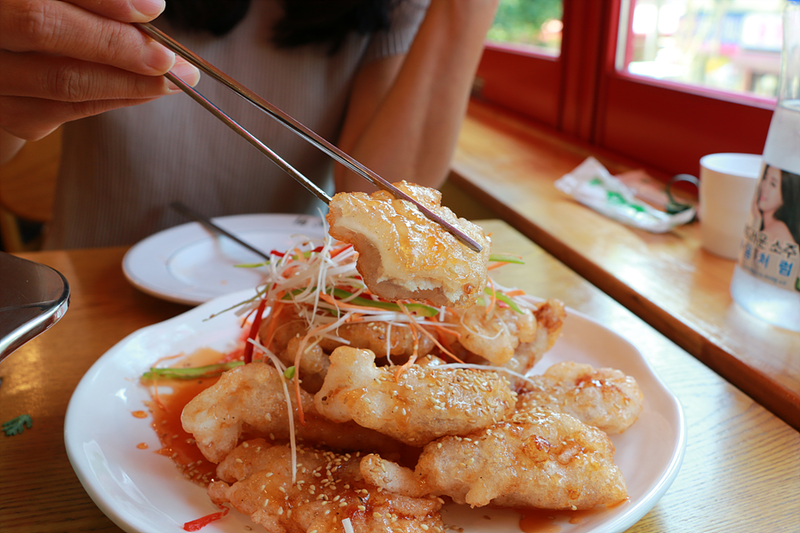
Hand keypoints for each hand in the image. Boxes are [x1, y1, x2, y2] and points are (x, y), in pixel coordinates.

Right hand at [0, 0, 199, 142]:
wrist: (11, 50)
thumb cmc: (44, 15)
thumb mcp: (64, 0)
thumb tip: (145, 9)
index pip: (42, 0)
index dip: (103, 1)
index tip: (152, 9)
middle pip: (45, 29)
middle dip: (118, 44)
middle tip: (171, 57)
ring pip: (61, 81)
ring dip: (129, 82)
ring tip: (175, 78)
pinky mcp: (8, 112)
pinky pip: (67, 110)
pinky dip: (114, 99)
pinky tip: (147, 91)